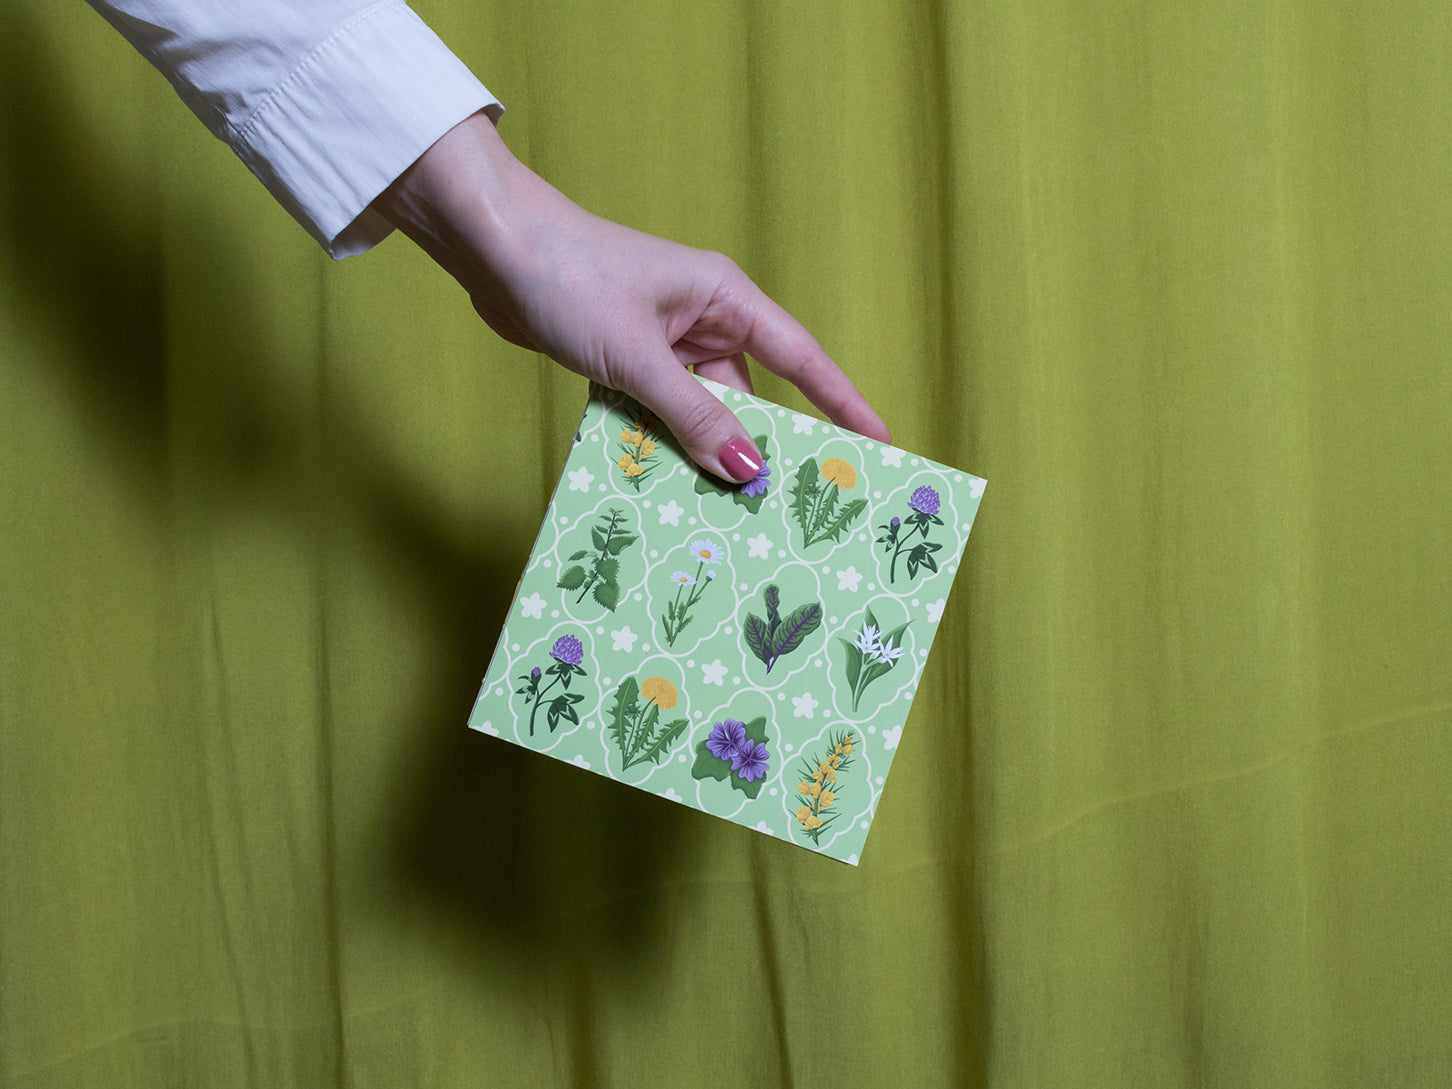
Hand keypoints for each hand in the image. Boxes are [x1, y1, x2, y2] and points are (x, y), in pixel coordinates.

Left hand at [375, 111, 890, 482]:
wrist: (489, 246)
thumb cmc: (569, 276)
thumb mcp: (637, 355)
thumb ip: (694, 415)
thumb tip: (747, 470)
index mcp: (724, 298)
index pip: (801, 358)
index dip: (842, 403)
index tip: (879, 442)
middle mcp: (703, 318)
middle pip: (749, 396)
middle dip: (759, 448)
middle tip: (783, 507)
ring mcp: (663, 340)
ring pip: (699, 411)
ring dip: (700, 453)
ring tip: (716, 510)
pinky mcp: (626, 358)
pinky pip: (660, 411)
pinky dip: (660, 442)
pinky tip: (661, 483)